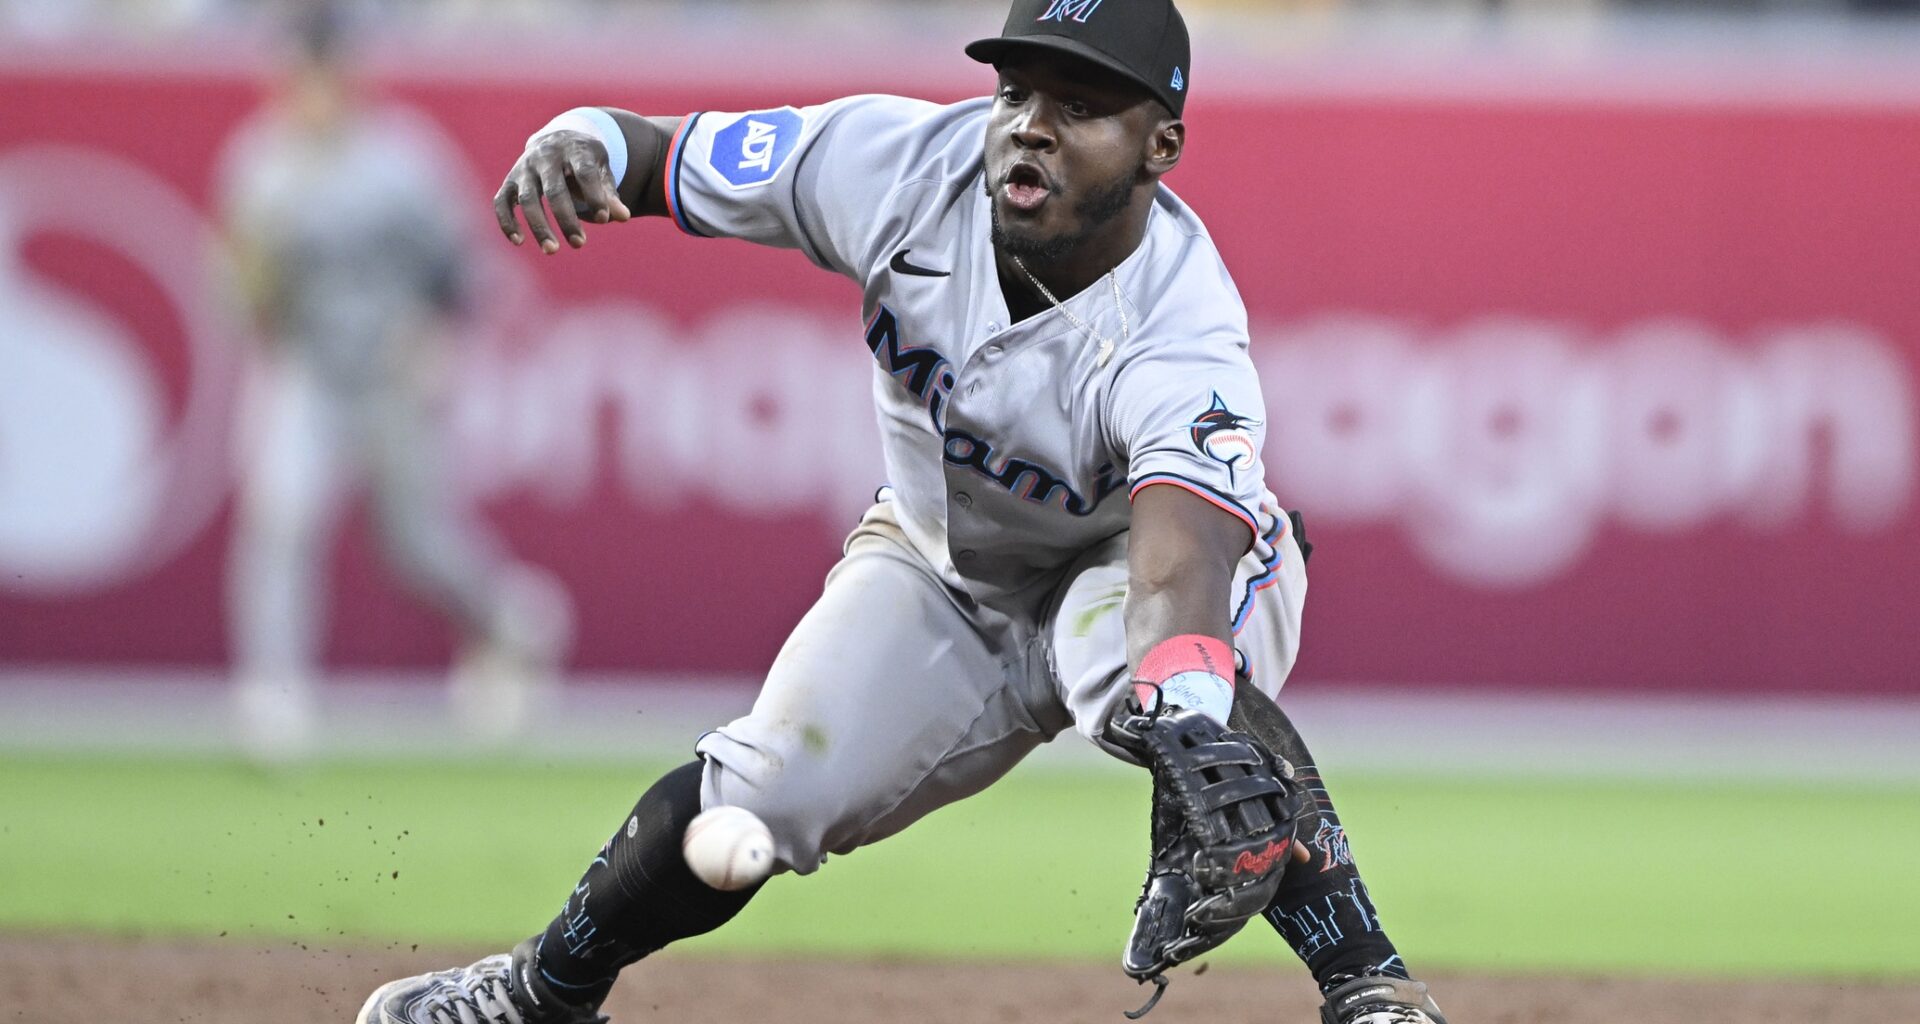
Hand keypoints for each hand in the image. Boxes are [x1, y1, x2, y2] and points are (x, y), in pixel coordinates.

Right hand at [493, 129, 630, 253]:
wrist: (556, 139)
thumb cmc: (585, 161)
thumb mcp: (601, 171)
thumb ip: (610, 193)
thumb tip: (623, 217)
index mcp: (574, 149)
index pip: (584, 172)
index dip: (594, 196)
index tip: (603, 219)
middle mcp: (545, 156)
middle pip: (554, 190)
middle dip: (567, 219)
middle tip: (579, 244)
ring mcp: (524, 168)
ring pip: (527, 199)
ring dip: (539, 227)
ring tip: (552, 251)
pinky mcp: (510, 181)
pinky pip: (502, 202)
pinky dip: (507, 221)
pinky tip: (519, 242)